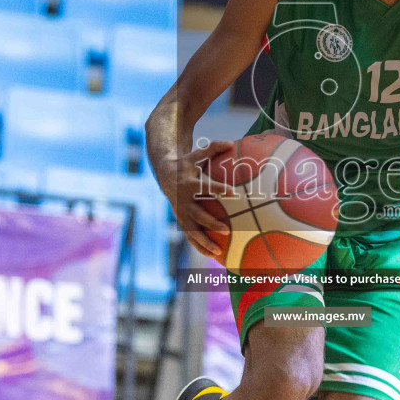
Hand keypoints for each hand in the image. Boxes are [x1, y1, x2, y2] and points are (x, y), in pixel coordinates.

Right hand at [155, 139, 235, 260]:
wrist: (165, 175)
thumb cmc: (187, 164)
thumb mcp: (197, 154)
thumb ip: (214, 148)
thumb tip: (232, 142)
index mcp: (189, 184)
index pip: (206, 187)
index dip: (219, 189)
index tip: (234, 192)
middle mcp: (183, 200)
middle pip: (197, 214)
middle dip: (211, 223)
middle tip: (227, 230)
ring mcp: (181, 213)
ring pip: (192, 231)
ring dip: (204, 242)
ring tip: (219, 252)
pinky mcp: (181, 220)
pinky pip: (190, 236)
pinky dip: (199, 246)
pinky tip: (213, 256)